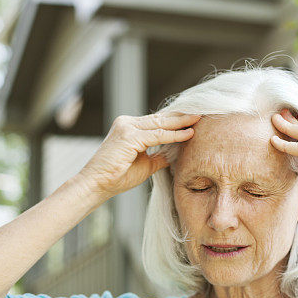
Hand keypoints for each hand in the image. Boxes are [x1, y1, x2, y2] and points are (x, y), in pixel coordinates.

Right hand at [77, 112, 200, 199]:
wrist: (97, 185)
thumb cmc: (117, 177)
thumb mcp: (145, 165)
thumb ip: (159, 156)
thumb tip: (174, 153)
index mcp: (129, 128)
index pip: (157, 121)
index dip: (176, 120)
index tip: (193, 120)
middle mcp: (127, 123)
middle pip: (160, 118)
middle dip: (182, 116)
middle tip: (201, 112)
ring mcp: (127, 127)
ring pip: (161, 123)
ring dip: (181, 122)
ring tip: (198, 119)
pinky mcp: (129, 136)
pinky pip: (158, 135)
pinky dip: (174, 135)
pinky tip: (188, 134)